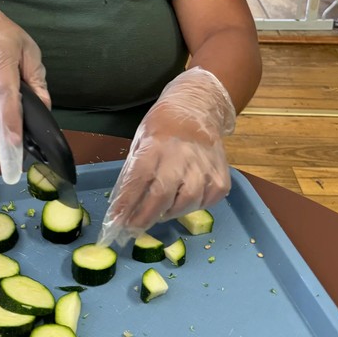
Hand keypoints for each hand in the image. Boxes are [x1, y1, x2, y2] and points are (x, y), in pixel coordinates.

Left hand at [97, 67, 235, 246]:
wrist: (197, 108)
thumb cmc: (163, 126)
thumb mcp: (141, 140)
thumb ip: (135, 169)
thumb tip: (124, 205)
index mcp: (156, 145)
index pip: (138, 179)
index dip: (127, 203)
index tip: (116, 221)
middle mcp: (181, 156)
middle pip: (162, 196)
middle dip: (145, 217)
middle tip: (134, 228)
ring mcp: (204, 166)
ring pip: (186, 203)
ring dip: (169, 213)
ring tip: (159, 212)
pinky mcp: (221, 176)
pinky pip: (207, 201)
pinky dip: (194, 206)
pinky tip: (184, 200)